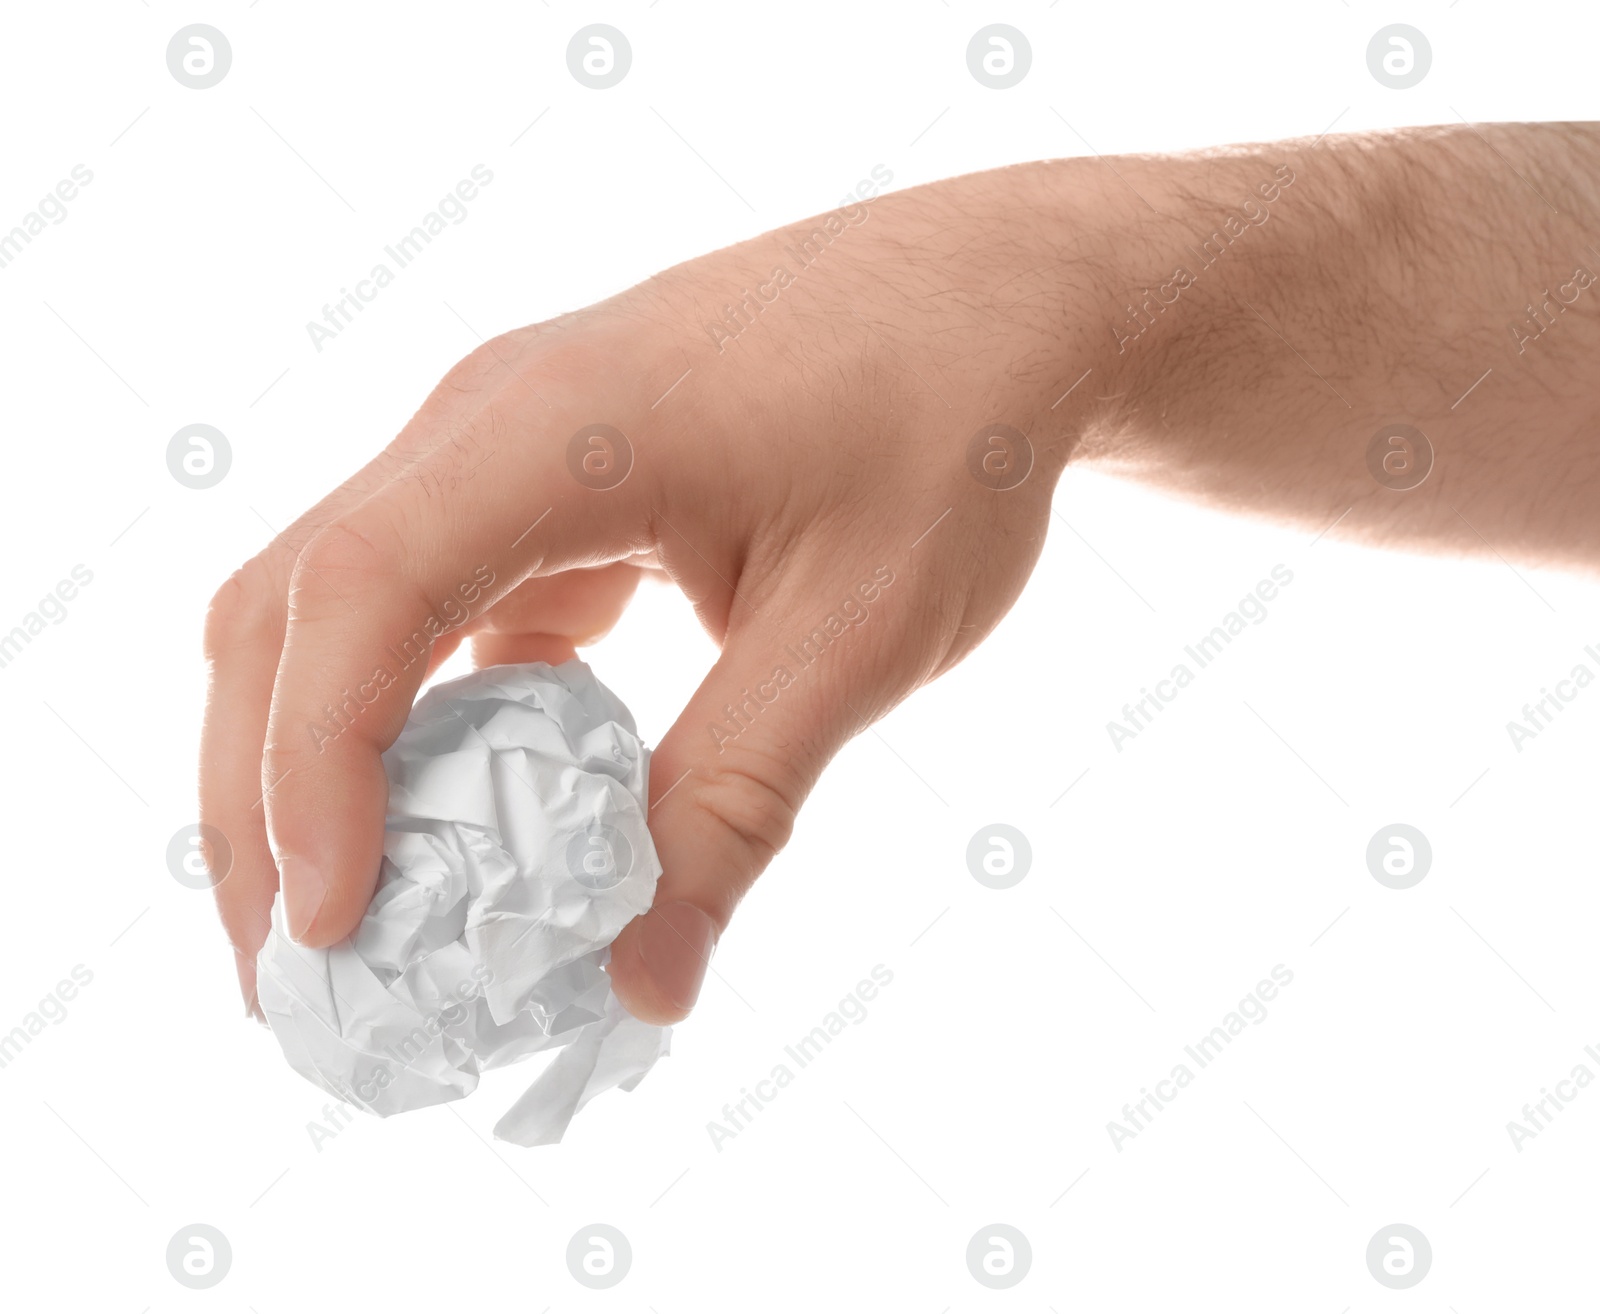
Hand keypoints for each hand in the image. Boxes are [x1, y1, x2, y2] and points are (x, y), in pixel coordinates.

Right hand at [201, 163, 1099, 1023]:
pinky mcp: (545, 475)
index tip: (331, 926)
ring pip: (347, 603)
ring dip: (329, 756)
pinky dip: (429, 715)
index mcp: (560, 427)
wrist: (1002, 300)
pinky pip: (441, 598)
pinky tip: (477, 813)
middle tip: (292, 972)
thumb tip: (643, 989)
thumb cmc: (947, 435)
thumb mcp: (853, 638)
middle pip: (298, 605)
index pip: (363, 593)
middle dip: (264, 792)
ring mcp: (508, 438)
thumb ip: (734, 808)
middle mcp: (493, 416)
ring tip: (355, 914)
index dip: (315, 768)